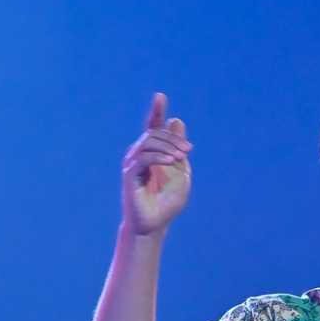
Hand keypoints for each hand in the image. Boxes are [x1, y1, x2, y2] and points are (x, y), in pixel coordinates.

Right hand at [121, 91, 192, 235]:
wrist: (156, 224)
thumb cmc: (167, 202)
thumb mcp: (180, 171)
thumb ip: (178, 148)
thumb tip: (177, 119)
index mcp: (153, 153)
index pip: (152, 127)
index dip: (156, 111)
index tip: (160, 96)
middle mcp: (139, 155)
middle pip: (154, 133)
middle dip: (173, 138)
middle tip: (189, 149)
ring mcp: (133, 164)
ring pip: (148, 143)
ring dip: (167, 147)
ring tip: (181, 158)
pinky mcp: (130, 175)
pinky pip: (143, 158)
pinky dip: (158, 157)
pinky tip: (171, 162)